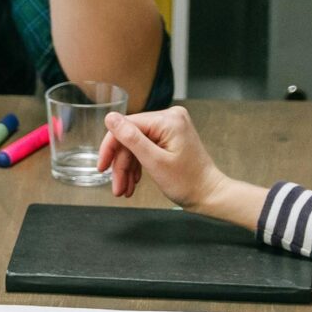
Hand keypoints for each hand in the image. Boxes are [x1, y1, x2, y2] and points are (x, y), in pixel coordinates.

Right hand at [98, 107, 260, 224]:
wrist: (209, 195)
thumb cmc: (188, 182)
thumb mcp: (154, 162)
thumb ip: (131, 138)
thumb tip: (110, 117)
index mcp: (168, 120)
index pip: (126, 126)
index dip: (110, 147)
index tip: (102, 167)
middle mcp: (170, 118)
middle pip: (130, 137)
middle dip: (120, 164)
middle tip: (116, 187)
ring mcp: (170, 127)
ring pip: (136, 145)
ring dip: (127, 168)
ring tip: (124, 190)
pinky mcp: (170, 137)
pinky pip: (146, 147)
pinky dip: (138, 165)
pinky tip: (133, 182)